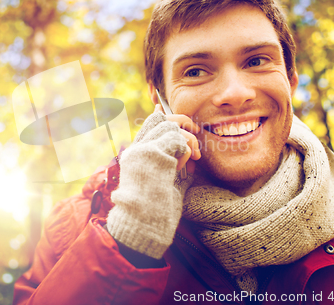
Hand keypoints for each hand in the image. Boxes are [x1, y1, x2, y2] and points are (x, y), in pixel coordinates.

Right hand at [106, 106, 199, 258]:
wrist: (144, 225)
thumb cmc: (158, 211)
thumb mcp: (169, 183)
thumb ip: (175, 165)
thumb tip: (189, 151)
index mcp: (137, 155)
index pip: (148, 124)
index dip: (160, 114)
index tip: (164, 107)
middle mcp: (137, 149)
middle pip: (160, 119)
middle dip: (182, 123)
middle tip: (196, 137)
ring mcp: (143, 150)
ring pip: (170, 126)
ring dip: (188, 140)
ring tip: (193, 158)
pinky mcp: (152, 154)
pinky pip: (176, 139)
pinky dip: (186, 149)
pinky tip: (186, 163)